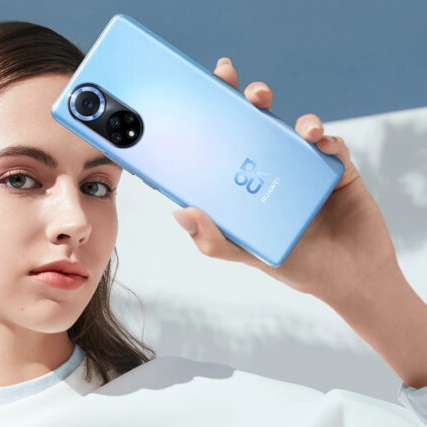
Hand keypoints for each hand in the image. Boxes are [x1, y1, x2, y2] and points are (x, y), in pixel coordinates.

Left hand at [171, 57, 400, 301]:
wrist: (348, 277)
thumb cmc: (293, 263)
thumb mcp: (245, 253)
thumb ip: (213, 240)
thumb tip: (180, 212)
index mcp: (245, 182)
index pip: (223, 143)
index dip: (208, 116)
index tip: (191, 93)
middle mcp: (271, 167)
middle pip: (254, 122)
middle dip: (242, 96)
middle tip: (230, 80)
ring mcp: (303, 165)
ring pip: (289, 125)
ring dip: (277, 108)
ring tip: (264, 103)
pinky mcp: (335, 167)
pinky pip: (329, 143)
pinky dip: (322, 137)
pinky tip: (315, 140)